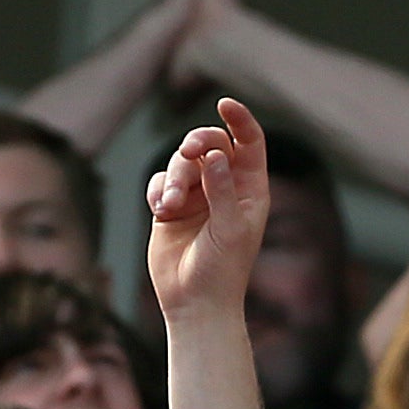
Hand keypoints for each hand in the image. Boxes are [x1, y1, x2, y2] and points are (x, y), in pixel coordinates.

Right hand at [146, 100, 270, 321]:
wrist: (195, 303)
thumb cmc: (223, 270)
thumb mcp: (230, 228)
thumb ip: (222, 190)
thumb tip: (213, 154)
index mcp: (250, 188)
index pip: (249, 141)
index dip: (239, 119)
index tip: (224, 104)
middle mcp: (224, 187)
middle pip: (211, 144)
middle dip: (197, 143)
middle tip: (189, 151)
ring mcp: (196, 196)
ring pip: (181, 162)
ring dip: (174, 177)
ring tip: (169, 205)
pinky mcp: (169, 208)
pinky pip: (160, 182)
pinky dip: (158, 190)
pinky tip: (160, 209)